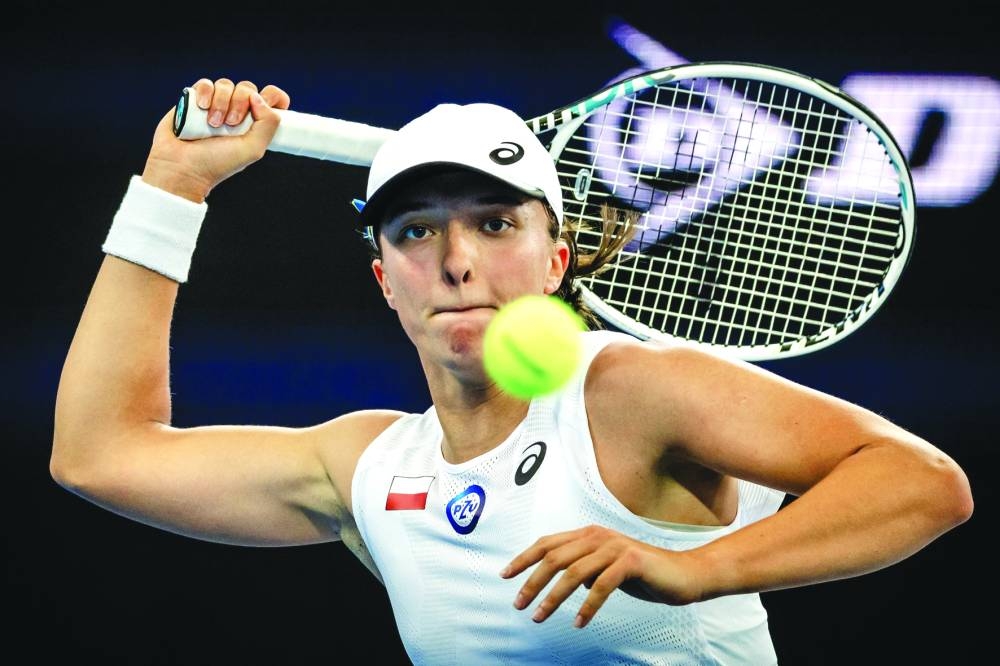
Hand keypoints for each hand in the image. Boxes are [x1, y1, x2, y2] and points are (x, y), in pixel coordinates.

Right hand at [141, 77, 290, 201]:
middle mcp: (237, 112)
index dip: (273, 98)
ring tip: (212, 123)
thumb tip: (259, 97)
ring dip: (221, 102)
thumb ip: (267, 124)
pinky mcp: (195, 99)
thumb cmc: (216, 164)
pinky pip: (206, 83)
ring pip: (226, 84)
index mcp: (254, 124)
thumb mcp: (252, 149)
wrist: (181, 166)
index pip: (272, 98)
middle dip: (240, 103)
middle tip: (230, 124)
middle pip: (248, 88)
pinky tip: (201, 108)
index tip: (262, 110)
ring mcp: (216, 104)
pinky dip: (205, 93)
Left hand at [500, 524, 703, 627]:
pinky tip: (579, 622)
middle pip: (554, 557)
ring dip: (553, 597)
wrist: (685, 574)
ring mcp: (615, 547)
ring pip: (574, 573)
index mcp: (589, 534)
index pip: (547, 543)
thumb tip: (565, 579)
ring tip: (539, 617)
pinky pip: (601, 586)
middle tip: (519, 604)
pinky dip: (587, 606)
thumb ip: (586, 568)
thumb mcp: (608, 567)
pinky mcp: (632, 562)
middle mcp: (599, 536)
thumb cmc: (644, 573)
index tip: (505, 575)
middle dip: (532, 582)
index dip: (524, 558)